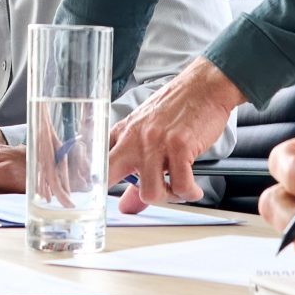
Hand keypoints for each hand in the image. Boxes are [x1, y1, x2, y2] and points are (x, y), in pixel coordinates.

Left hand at [106, 57, 241, 204]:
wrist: (205, 86)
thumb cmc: (177, 108)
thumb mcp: (149, 134)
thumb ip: (136, 173)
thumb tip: (125, 207)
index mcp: (123, 133)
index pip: (96, 160)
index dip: (89, 181)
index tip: (92, 197)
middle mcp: (134, 138)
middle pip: (110, 175)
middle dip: (122, 195)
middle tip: (146, 199)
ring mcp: (156, 143)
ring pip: (150, 192)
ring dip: (168, 197)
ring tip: (178, 188)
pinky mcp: (180, 147)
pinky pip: (181, 186)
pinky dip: (190, 192)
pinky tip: (193, 188)